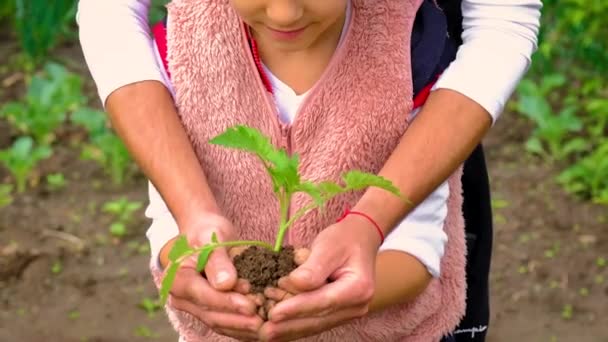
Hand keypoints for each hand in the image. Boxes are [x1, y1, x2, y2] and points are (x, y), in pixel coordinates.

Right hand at [162, 212, 263, 339]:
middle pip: (210, 314)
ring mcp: (192, 307)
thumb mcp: (212, 238)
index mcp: (176, 278)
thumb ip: (217, 260)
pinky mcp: (206, 312)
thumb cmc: (208, 233)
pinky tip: (260, 325)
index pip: (203, 295)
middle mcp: (180, 297)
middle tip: (263, 321)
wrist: (205, 236)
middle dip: (238, 319)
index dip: (227, 302)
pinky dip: (242, 326)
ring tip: (265, 325)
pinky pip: (224, 323)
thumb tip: (225, 284)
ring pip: (218, 323)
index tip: (250, 305)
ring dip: (242, 327)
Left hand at [259, 215, 381, 340]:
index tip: (274, 314)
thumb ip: (314, 266)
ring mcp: (349, 313)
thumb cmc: (343, 240)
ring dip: (289, 329)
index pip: (323, 301)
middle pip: (318, 319)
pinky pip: (314, 322)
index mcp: (358, 287)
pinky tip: (277, 329)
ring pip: (315, 325)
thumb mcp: (329, 245)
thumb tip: (295, 283)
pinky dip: (294, 325)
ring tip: (265, 333)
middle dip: (289, 325)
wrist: (359, 241)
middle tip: (263, 331)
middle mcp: (357, 306)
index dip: (297, 308)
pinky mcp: (338, 314)